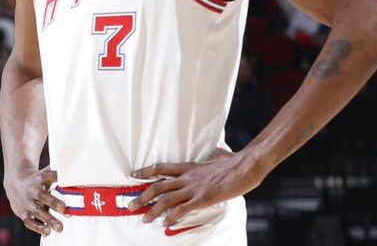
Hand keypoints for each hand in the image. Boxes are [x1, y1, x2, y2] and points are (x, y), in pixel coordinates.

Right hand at [4, 167, 64, 235]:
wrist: (15, 183)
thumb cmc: (37, 179)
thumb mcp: (44, 173)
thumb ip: (56, 173)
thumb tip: (74, 170)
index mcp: (39, 178)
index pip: (47, 175)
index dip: (55, 176)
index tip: (66, 179)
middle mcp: (33, 190)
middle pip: (42, 196)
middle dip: (53, 203)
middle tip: (63, 209)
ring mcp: (27, 202)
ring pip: (37, 211)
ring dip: (48, 219)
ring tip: (59, 227)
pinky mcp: (23, 213)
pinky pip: (29, 221)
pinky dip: (38, 227)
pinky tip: (48, 231)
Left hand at [128, 148, 263, 225]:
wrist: (245, 165)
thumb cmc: (234, 161)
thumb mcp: (218, 156)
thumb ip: (213, 156)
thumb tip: (216, 153)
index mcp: (190, 166)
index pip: (162, 168)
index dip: (146, 171)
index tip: (133, 174)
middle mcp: (188, 177)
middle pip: (159, 185)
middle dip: (143, 195)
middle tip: (130, 204)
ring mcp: (194, 188)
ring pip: (166, 199)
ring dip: (152, 209)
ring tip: (143, 218)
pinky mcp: (203, 198)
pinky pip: (183, 209)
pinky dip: (172, 216)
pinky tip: (165, 223)